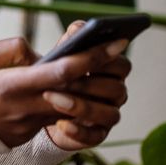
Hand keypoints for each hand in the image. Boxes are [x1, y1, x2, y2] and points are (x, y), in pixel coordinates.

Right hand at [0, 25, 128, 148]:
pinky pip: (54, 118)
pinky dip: (68, 102)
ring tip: (100, 69)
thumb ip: (8, 50)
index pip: (60, 73)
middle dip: (102, 73)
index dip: (90, 58)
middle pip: (75, 92)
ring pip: (71, 109)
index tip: (113, 43)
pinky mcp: (26, 135)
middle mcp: (23, 109)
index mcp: (9, 86)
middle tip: (120, 50)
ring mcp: (27, 126)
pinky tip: (75, 87)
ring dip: (90, 90)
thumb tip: (36, 52)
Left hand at [43, 20, 132, 150]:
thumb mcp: (62, 54)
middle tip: (64, 79)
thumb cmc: (57, 73)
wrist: (43, 106)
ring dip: (82, 106)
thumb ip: (72, 39)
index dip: (107, 61)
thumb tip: (80, 27)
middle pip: (117, 89)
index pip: (122, 65)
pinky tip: (60, 123)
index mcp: (112, 71)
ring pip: (110, 114)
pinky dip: (79, 131)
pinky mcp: (96, 135)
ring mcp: (108, 115)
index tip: (88, 56)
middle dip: (90, 83)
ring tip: (54, 99)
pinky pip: (95, 137)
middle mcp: (116, 93)